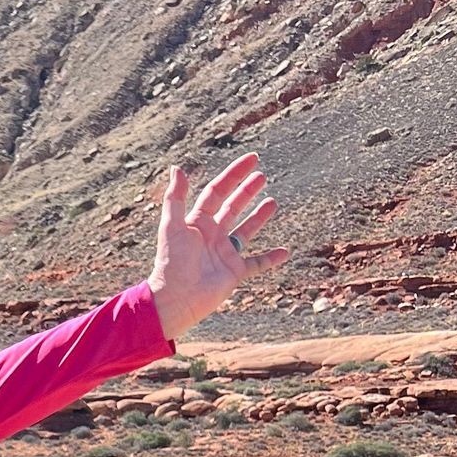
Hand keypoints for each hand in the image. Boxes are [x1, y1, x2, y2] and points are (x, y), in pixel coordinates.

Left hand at [146, 153, 288, 342]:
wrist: (176, 298)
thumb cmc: (171, 261)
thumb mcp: (172, 226)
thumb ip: (175, 197)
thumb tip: (177, 168)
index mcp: (197, 222)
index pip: (217, 192)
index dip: (234, 174)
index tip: (253, 159)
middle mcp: (212, 236)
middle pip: (232, 207)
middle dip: (246, 191)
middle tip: (262, 176)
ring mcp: (224, 254)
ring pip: (245, 231)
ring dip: (258, 217)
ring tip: (272, 202)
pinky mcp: (234, 273)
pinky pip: (256, 264)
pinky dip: (270, 259)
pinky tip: (284, 252)